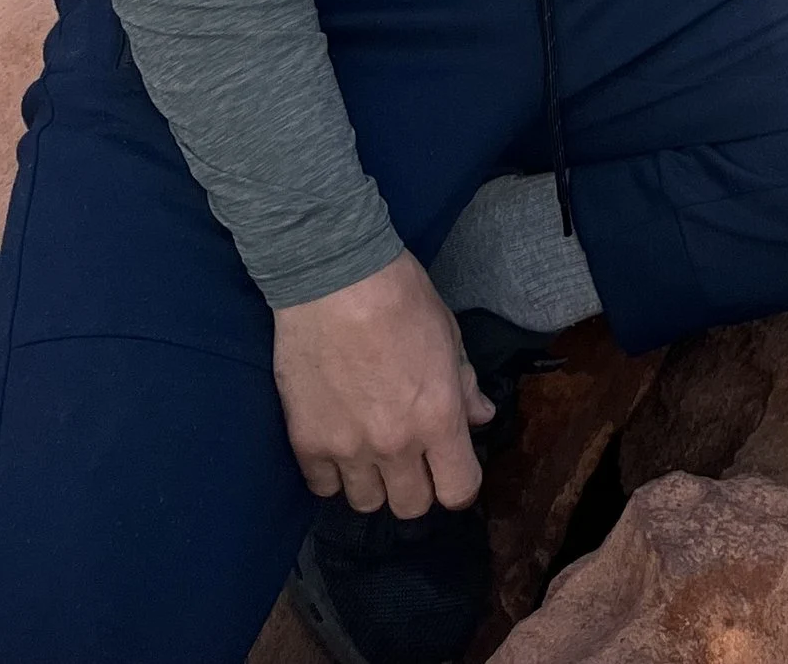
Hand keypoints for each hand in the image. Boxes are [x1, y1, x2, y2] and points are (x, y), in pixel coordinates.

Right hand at [271, 250, 496, 515]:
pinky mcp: (307, 443)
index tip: (453, 469)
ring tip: (371, 451)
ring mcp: (347, 449)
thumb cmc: (401, 297)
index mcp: (438, 417)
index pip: (458, 490)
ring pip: (366, 504)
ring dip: (373, 483)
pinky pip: (323, 487)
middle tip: (411, 458)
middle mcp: (395, 445)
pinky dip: (332, 473)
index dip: (460, 484)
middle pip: (411, 507)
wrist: (334, 280)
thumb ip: (465, 385)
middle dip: (417, 486)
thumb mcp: (448, 335)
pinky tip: (338, 443)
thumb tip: (480, 418)